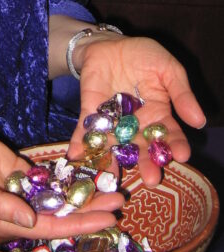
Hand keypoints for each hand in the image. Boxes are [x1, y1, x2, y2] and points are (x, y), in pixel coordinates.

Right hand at [0, 122, 123, 238]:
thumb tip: (31, 221)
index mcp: (9, 219)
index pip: (51, 226)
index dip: (80, 224)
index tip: (108, 219)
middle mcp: (22, 208)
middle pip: (63, 213)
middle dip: (91, 208)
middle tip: (118, 200)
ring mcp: (26, 190)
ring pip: (62, 196)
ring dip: (85, 193)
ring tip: (110, 188)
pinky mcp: (27, 174)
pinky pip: (53, 179)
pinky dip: (70, 178)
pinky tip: (88, 174)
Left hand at [67, 36, 205, 186]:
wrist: (110, 46)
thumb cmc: (143, 55)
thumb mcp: (168, 70)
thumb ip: (181, 94)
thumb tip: (199, 121)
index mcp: (156, 114)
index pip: (167, 134)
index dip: (175, 145)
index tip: (182, 157)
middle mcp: (134, 124)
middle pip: (140, 147)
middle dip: (145, 163)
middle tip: (151, 180)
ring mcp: (111, 122)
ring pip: (113, 145)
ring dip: (112, 161)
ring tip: (112, 178)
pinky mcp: (90, 115)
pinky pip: (86, 131)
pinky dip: (80, 143)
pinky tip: (76, 155)